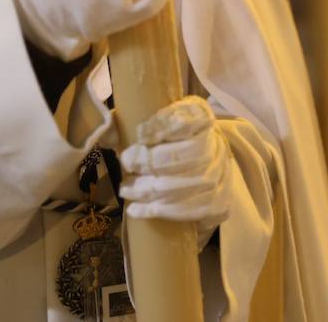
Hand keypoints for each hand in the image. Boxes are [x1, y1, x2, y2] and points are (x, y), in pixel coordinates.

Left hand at [120, 96, 232, 245]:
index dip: (163, 127)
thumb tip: (107, 131)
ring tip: (126, 189)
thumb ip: (136, 123)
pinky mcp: (219, 203)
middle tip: (127, 162)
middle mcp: (216, 144)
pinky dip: (160, 211)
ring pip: (184, 185)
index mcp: (201, 117)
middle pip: (184, 154)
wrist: (207, 166)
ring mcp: (220, 175)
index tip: (140, 134)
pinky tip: (137, 210)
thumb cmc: (175, 141)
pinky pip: (189, 210)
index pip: (186, 120)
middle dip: (150, 160)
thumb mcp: (161, 121)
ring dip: (149, 189)